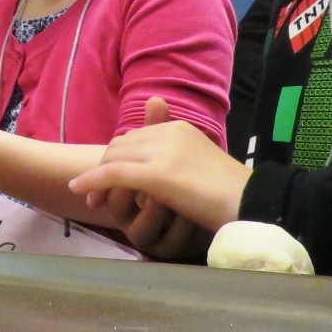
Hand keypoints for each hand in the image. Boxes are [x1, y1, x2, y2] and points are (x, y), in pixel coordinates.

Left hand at [67, 101, 249, 259]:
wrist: (250, 203)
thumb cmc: (228, 192)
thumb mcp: (198, 165)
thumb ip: (175, 157)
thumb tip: (159, 163)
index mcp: (178, 128)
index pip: (134, 137)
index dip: (117, 157)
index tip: (109, 179)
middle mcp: (168, 133)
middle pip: (120, 146)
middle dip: (103, 166)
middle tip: (92, 192)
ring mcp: (162, 153)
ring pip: (114, 158)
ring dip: (95, 177)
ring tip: (90, 200)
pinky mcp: (157, 175)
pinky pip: (114, 175)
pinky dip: (92, 182)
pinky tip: (80, 192)